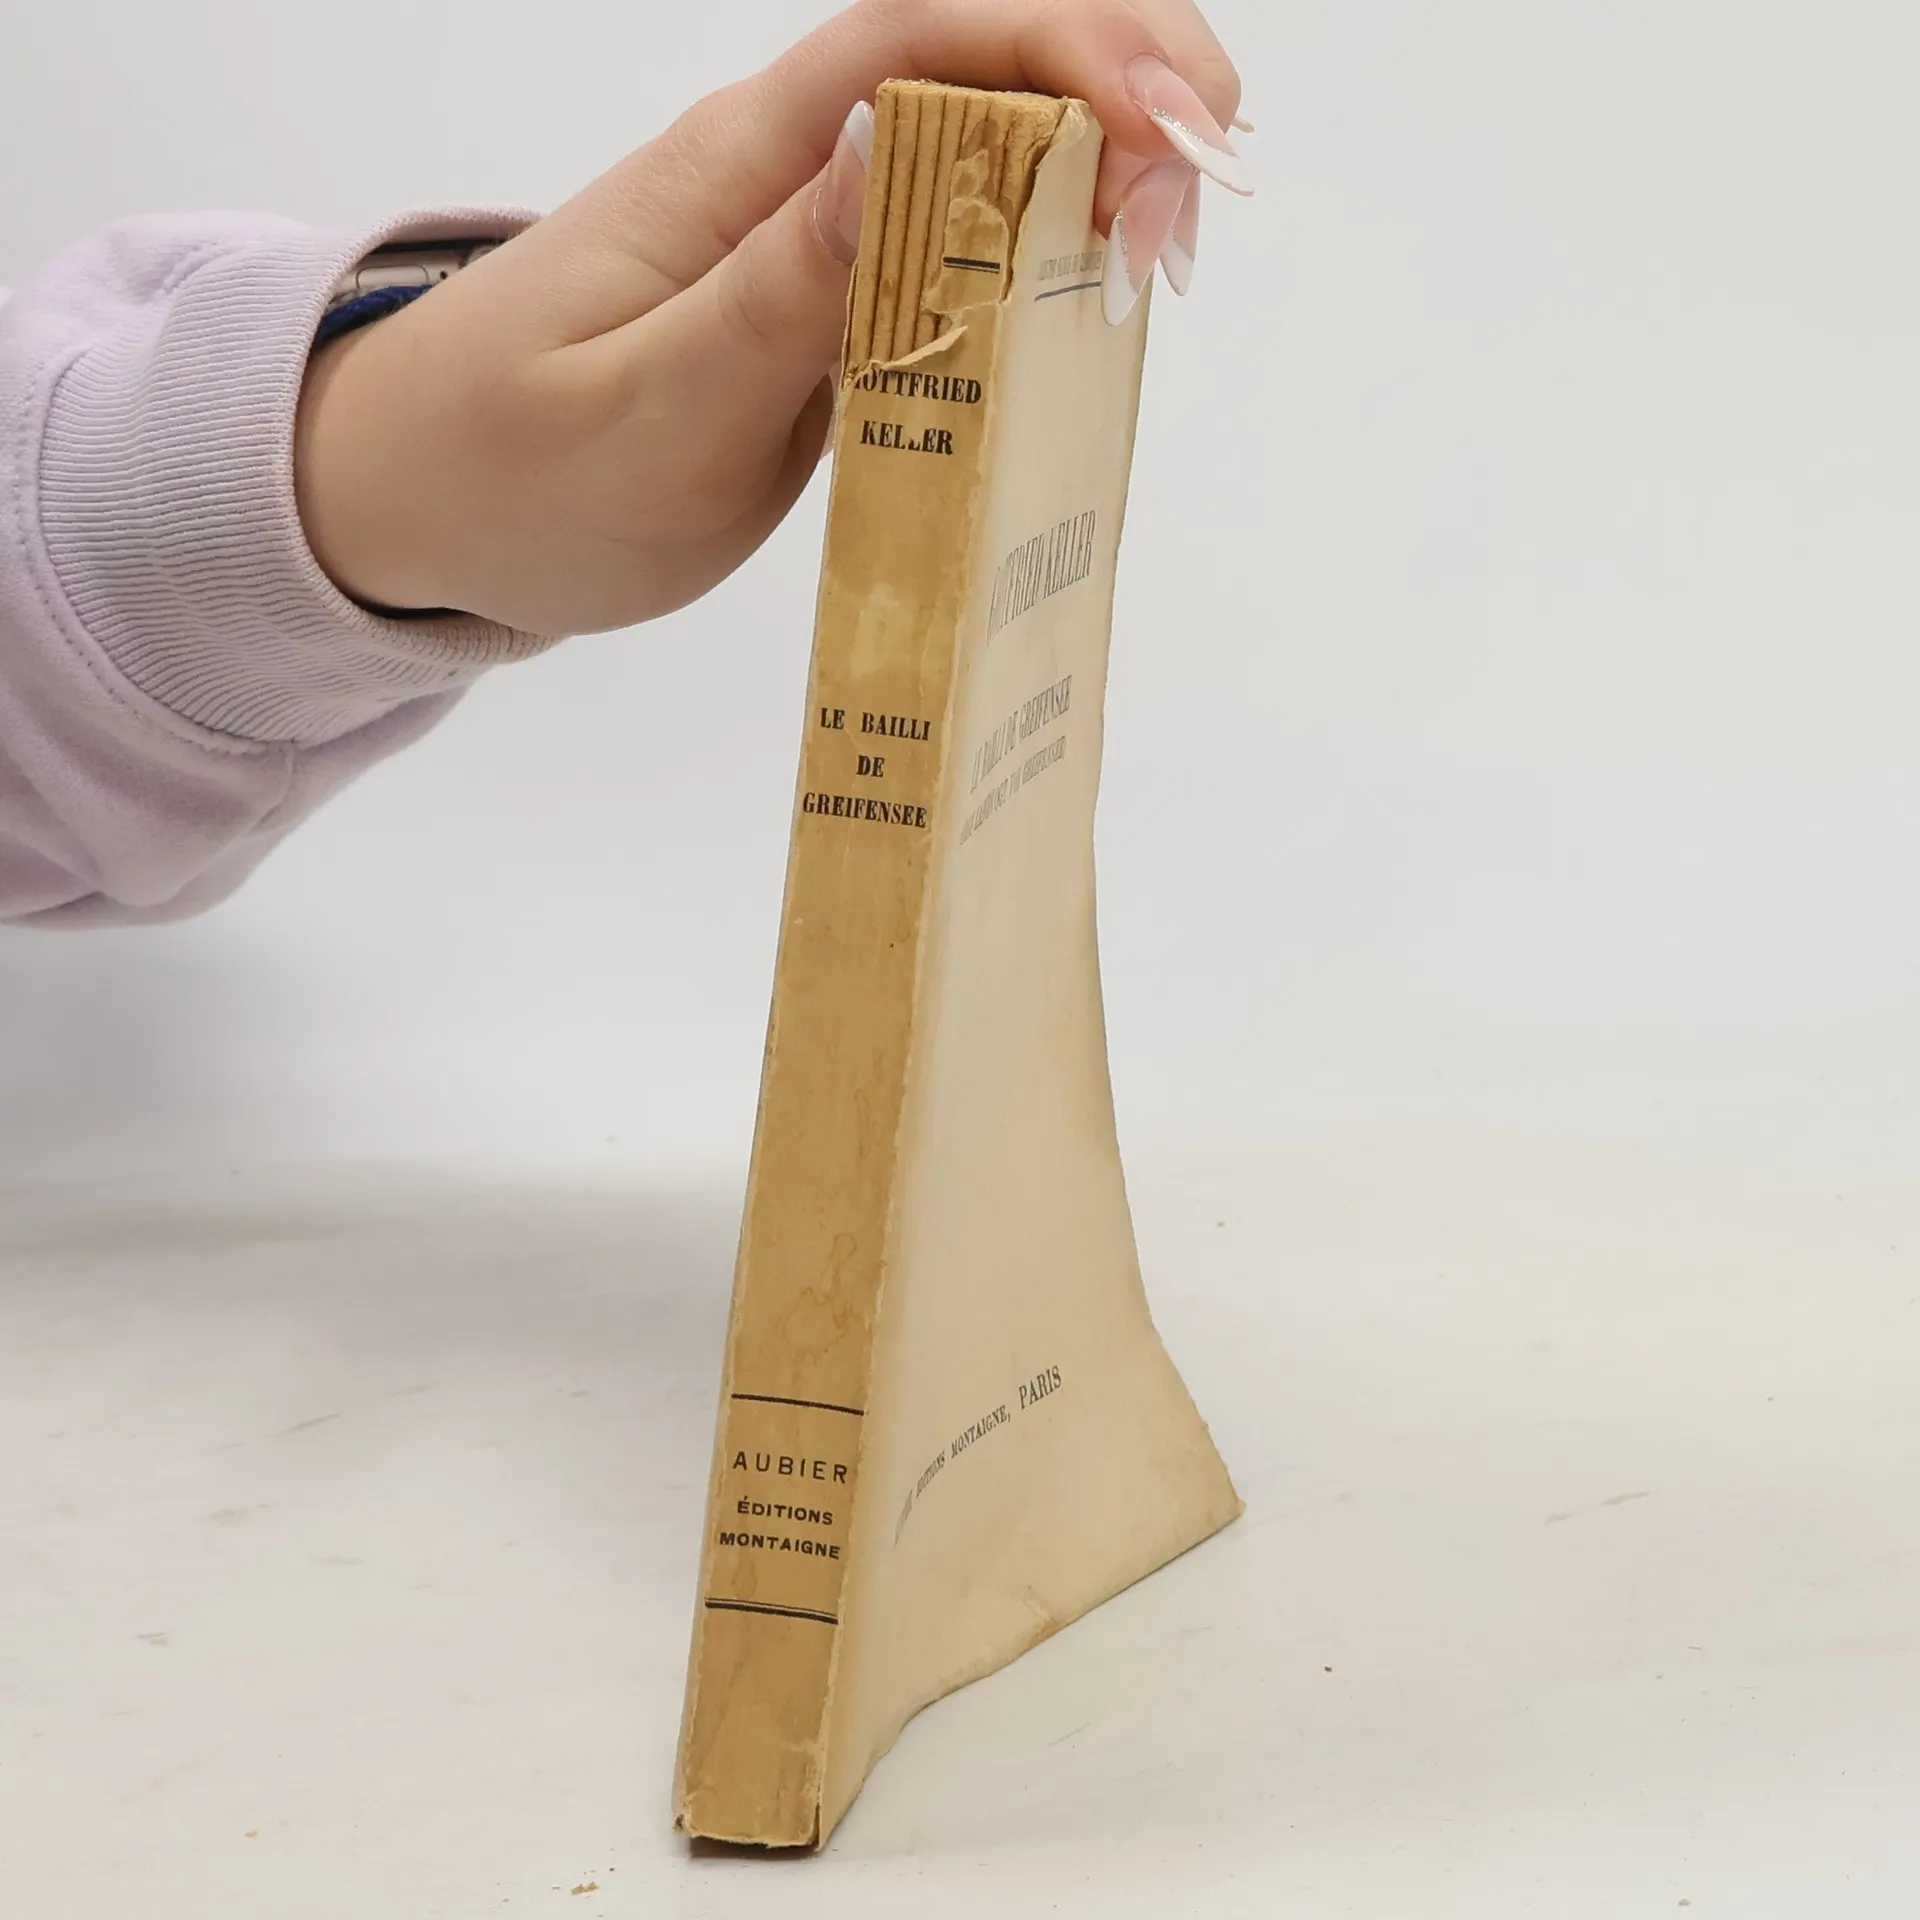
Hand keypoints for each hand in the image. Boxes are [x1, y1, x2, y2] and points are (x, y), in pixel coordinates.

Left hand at [293, 0, 1246, 635]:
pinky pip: (962, 254)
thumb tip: (895, 152)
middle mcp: (787, 180)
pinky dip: (1052, 260)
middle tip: (1197, 210)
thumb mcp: (641, 410)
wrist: (426, 511)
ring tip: (1174, 254)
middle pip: (979, 68)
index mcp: (735, 170)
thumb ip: (771, 298)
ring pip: (986, 157)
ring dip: (1104, 173)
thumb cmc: (513, 474)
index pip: (918, 45)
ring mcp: (814, 246)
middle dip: (1119, 98)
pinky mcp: (830, 316)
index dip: (1063, 51)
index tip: (1168, 125)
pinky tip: (1105, 297)